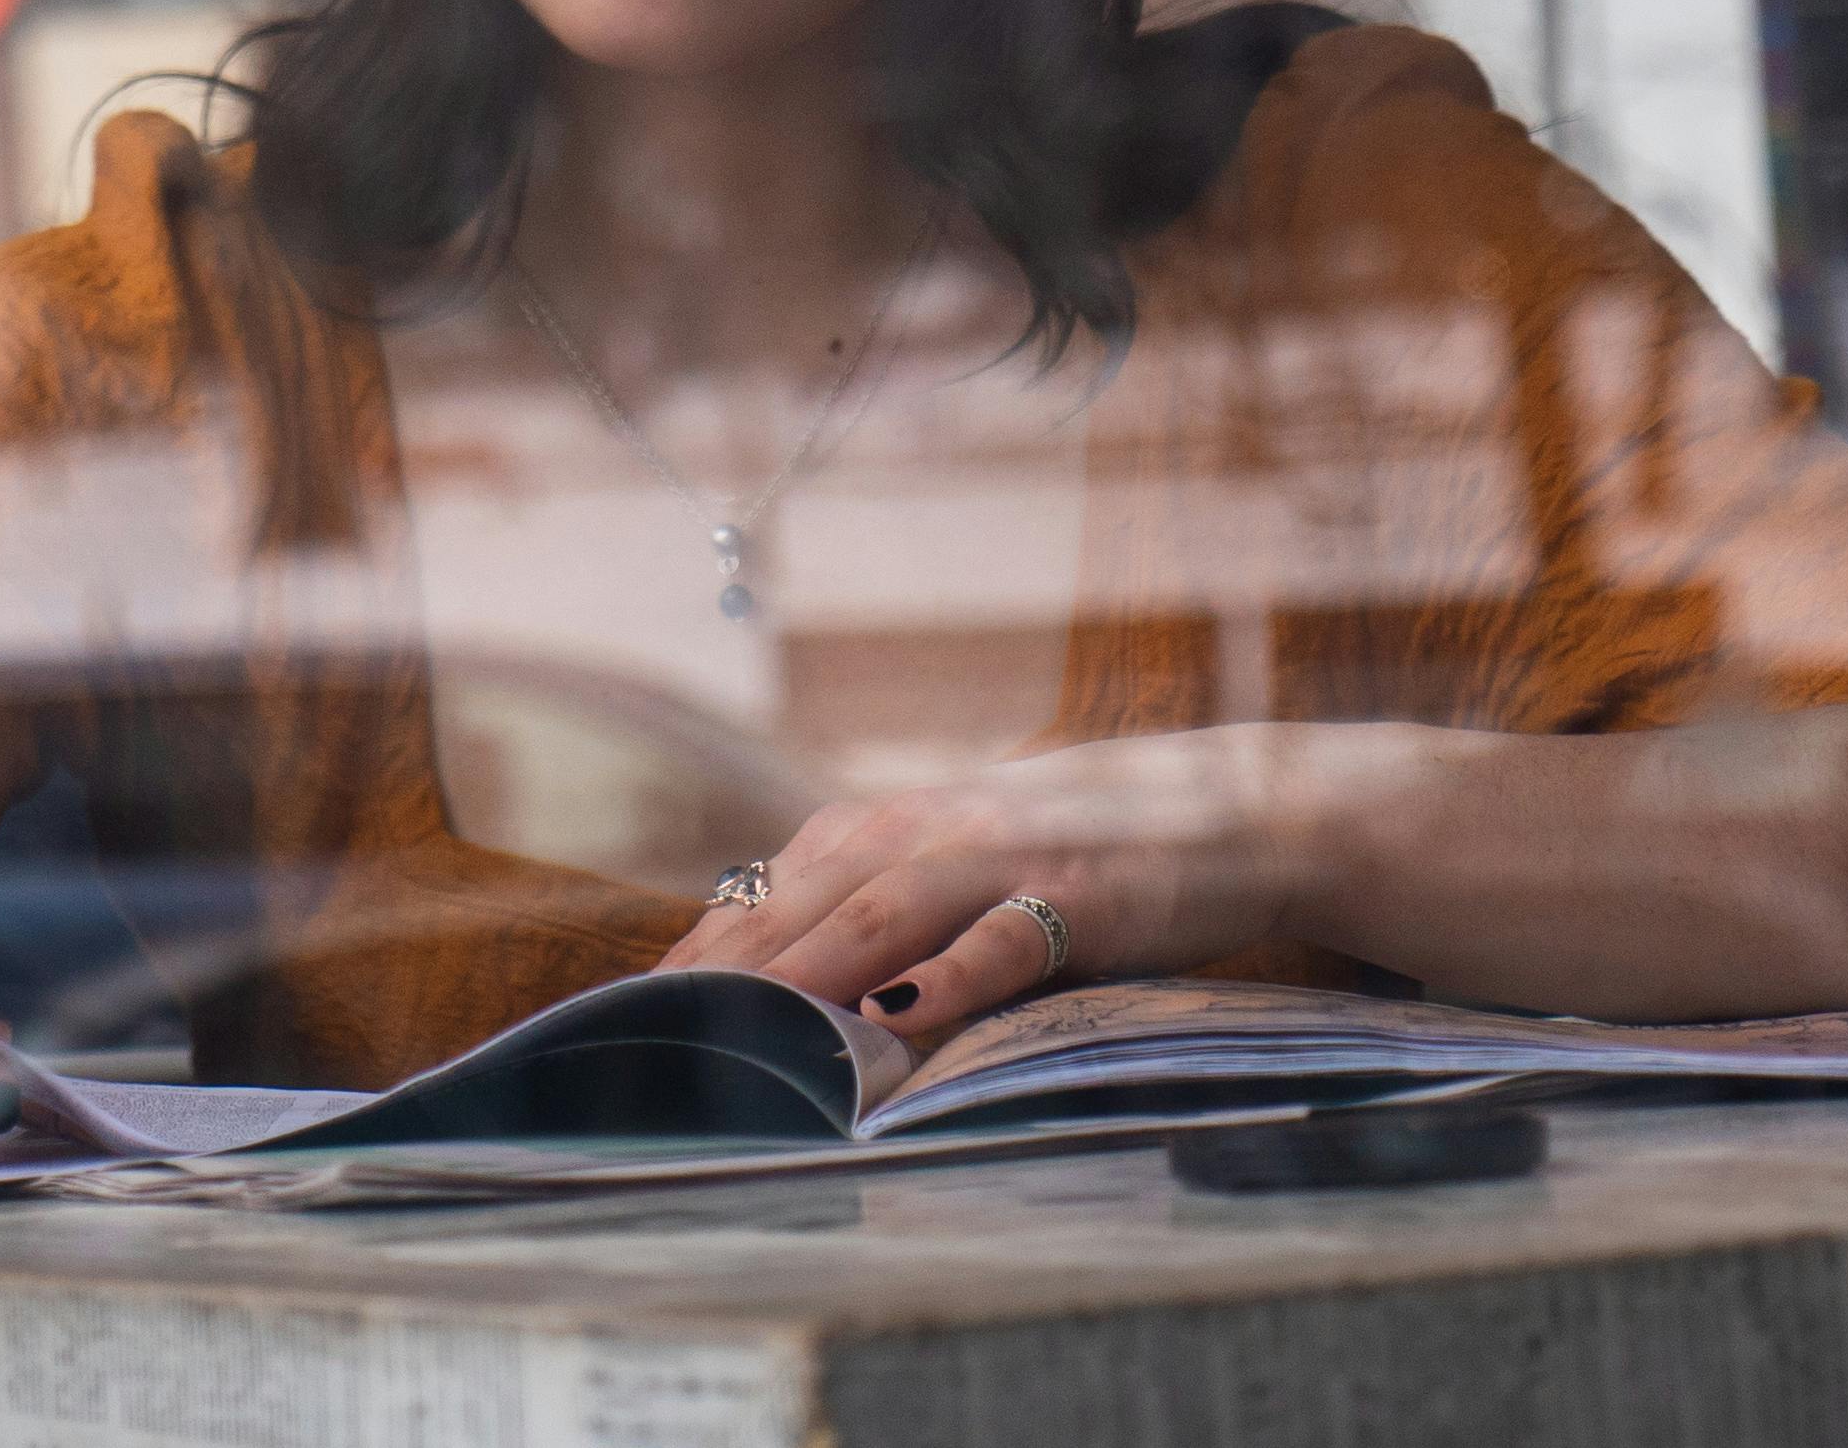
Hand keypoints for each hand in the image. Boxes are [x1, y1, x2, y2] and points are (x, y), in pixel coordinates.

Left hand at [650, 725, 1408, 1046]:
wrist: (1219, 808)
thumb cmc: (1065, 851)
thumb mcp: (950, 863)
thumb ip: (864, 907)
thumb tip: (762, 975)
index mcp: (880, 829)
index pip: (761, 896)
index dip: (696, 957)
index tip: (629, 1019)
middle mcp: (922, 834)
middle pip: (799, 907)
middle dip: (723, 974)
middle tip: (654, 1040)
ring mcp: (999, 862)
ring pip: (881, 918)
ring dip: (807, 972)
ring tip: (742, 1029)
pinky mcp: (1074, 900)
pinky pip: (1000, 944)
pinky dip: (947, 981)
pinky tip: (903, 1021)